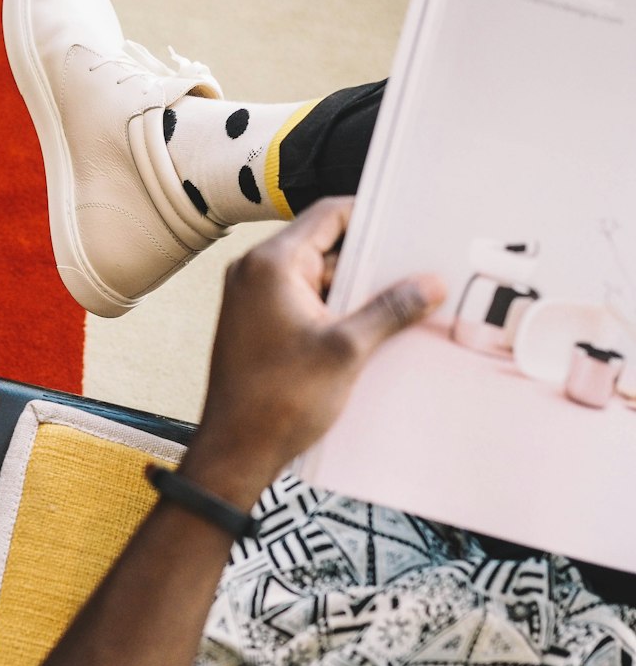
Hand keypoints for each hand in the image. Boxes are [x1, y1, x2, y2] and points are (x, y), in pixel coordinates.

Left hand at [180, 197, 445, 506]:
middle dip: (371, 262)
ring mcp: (253, 299)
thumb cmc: (278, 402)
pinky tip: (371, 331)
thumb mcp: (346, 351)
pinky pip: (305, 304)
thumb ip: (390, 309)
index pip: (329, 215)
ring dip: (355, 292)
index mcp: (272, 264)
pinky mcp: (258, 325)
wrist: (236, 451)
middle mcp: (255, 272)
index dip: (372, 216)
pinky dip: (335, 312)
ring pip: (318, 279)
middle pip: (325, 246)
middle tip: (417, 271)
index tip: (409, 226)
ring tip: (402, 306)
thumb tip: (429, 284)